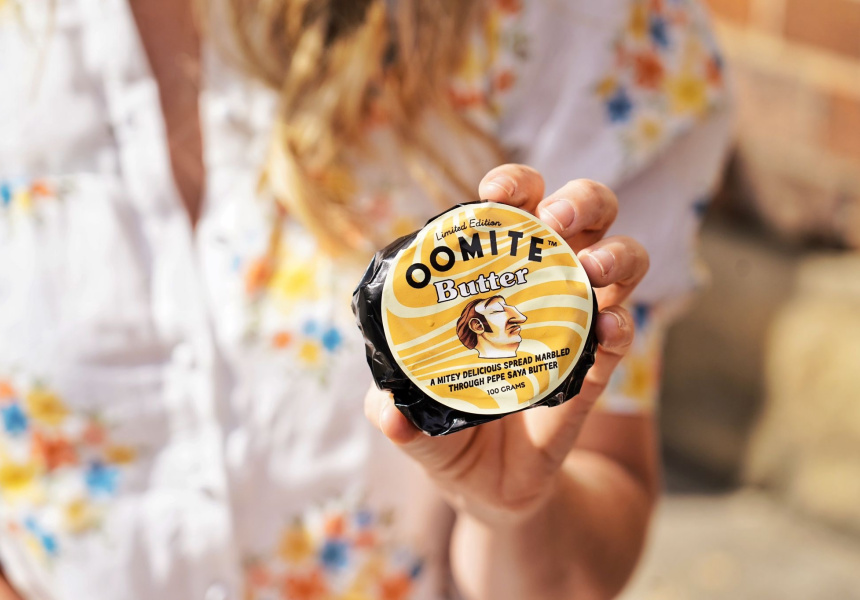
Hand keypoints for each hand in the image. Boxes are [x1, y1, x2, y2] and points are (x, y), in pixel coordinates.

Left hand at [365, 165, 648, 524]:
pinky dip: (622, 323)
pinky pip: (624, 333)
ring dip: (615, 253)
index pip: (515, 213)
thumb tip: (385, 411)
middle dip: (579, 201)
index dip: (514, 186)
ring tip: (591, 267)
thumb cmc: (452, 436)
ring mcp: (578, 324)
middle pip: (584, 217)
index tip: (496, 191)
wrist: (493, 488)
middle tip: (555, 219)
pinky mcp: (598, 369)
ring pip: (622, 262)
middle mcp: (546, 287)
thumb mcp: (418, 424)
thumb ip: (398, 416)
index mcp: (498, 278)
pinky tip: (608, 326)